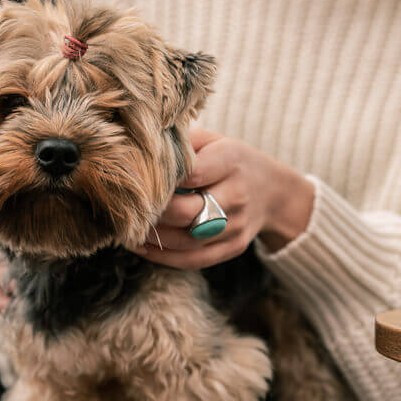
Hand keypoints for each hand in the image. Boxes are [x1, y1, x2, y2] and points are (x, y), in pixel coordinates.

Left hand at [130, 128, 313, 269]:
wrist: (273, 191)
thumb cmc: (230, 160)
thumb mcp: (212, 140)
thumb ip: (181, 142)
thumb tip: (140, 143)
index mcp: (230, 160)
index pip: (191, 174)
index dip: (162, 180)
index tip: (137, 180)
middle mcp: (236, 194)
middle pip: (187, 212)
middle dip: (153, 213)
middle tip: (128, 209)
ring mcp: (237, 225)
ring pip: (188, 241)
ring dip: (153, 239)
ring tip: (127, 230)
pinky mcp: (233, 247)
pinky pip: (195, 259)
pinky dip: (164, 257)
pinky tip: (142, 247)